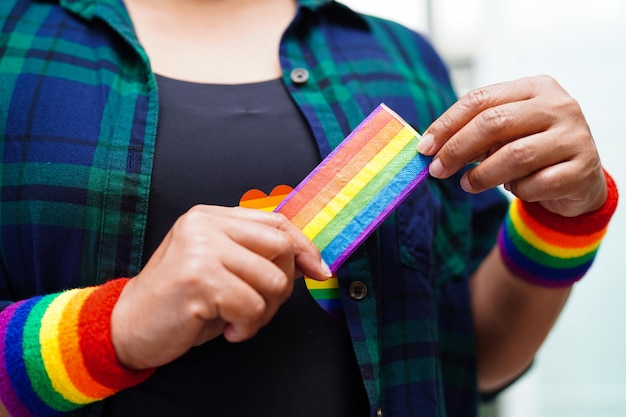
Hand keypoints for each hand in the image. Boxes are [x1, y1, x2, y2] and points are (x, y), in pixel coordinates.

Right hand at [111, 205, 329, 369]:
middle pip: (280, 249)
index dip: (304, 247)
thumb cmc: (181, 299)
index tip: (318, 270)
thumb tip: (307, 260)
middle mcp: (205, 226)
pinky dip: (248, 326)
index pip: (276, 222)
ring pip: (272, 281)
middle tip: (259, 306)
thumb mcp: (220, 266)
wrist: (129, 324)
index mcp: (212, 217)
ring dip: (264, 312)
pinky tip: (228, 329)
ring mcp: (200, 250)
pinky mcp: (198, 280)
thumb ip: (255, 255)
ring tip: (239, 319)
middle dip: (282, 286)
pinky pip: (252, 306)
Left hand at [417, 75, 606, 216]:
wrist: (580, 179)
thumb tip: (431, 148)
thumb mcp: (504, 135)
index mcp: (535, 87)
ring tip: (468, 184)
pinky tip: (515, 190)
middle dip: (457, 149)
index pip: (481, 99)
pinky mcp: (585, 168)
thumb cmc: (532, 150)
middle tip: (437, 170)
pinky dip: (518, 191)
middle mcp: (559, 105)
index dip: (447, 124)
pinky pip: (538, 183)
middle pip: (495, 123)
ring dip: (483, 175)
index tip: (425, 147)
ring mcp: (576, 135)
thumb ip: (473, 134)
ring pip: (516, 155)